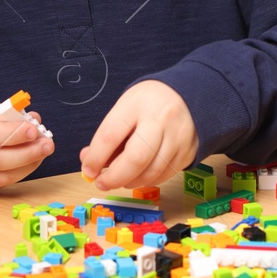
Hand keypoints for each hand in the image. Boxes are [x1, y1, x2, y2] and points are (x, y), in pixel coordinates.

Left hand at [79, 80, 197, 190]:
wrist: (188, 95)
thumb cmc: (150, 103)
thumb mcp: (126, 108)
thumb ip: (108, 135)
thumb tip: (90, 162)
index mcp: (138, 103)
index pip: (111, 135)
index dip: (95, 158)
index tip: (88, 170)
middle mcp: (161, 119)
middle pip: (136, 159)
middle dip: (114, 177)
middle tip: (101, 183)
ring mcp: (178, 137)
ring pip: (151, 172)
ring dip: (129, 182)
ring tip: (119, 179)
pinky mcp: (187, 152)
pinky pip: (163, 176)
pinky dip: (146, 180)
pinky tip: (138, 175)